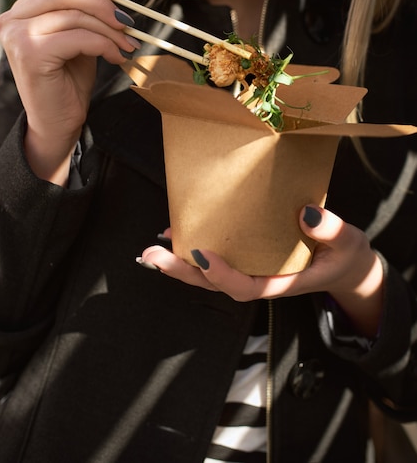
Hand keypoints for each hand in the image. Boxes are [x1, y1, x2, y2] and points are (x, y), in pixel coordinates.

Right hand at [0, 0, 137, 182]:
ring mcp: (18, 36)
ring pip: (75, 15)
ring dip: (110, 29)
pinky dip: (105, 45)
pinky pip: (79, 37)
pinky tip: (116, 57)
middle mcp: (13, 19)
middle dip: (104, 4)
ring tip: (127, 45)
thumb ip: (84, 10)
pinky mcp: (31, 54)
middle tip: (128, 22)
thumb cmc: (68, 81)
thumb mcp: (79, 36)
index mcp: (22, 10)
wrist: (57, 123)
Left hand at [141, 206, 383, 336]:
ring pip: (211, 275)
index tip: (203, 255)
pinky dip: (195, 249)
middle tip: (154, 256)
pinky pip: (218, 259)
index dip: (222, 275)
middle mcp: (262, 279)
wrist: (346, 267)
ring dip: (181, 264)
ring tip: (154, 249)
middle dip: (183, 272)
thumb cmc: (345, 256)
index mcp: (284, 282)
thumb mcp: (348, 243)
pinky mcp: (250, 258)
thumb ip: (332, 231)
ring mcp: (254, 270)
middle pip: (216, 284)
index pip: (247, 287)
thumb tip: (307, 214)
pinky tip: (178, 234)